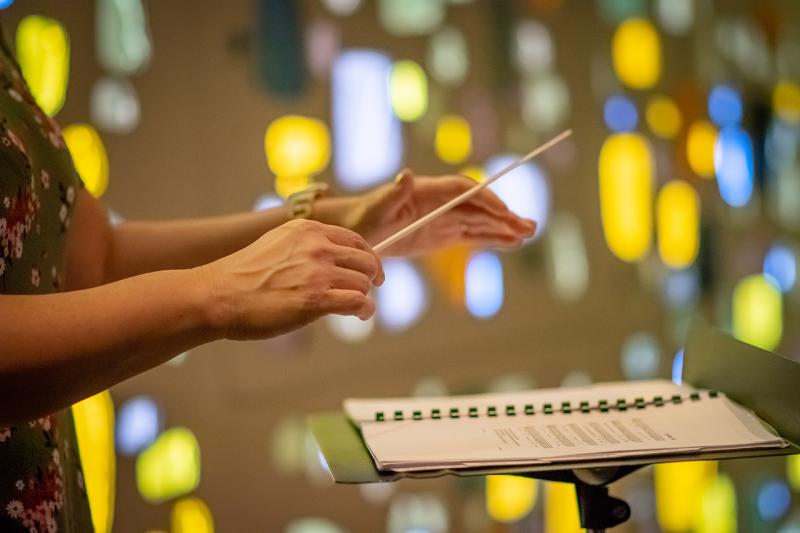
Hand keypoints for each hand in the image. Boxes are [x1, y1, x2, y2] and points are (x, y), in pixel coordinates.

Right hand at [198, 219, 383, 339]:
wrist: (218, 295)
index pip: (354, 239)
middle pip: (366, 260)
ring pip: (363, 282)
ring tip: (357, 308)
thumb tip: (328, 260)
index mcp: (307, 230)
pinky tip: (360, 315)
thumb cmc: (242, 277)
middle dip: (372, 276)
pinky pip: (358, 302)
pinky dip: (365, 310)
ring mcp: (317, 271)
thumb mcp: (277, 244)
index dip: (367, 256)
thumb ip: (305, 247)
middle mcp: (316, 246)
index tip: (369, 270)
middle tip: (369, 289)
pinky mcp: (316, 298)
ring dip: (364, 297)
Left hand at [338, 170, 536, 255]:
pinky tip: (512, 242)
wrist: (358, 232)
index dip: (484, 199)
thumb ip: (392, 193)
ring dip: (505, 227)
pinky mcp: (444, 235)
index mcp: (427, 191)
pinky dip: (492, 238)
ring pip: (481, 221)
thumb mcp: (376, 208)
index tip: (502, 211)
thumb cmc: (363, 218)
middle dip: (504, 215)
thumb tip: (405, 174)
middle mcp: (441, 203)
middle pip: (478, 206)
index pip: (462, 191)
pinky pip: (472, 235)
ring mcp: (444, 219)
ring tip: (530, 232)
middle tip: (529, 225)